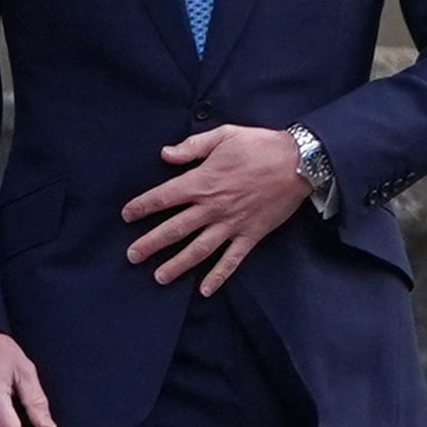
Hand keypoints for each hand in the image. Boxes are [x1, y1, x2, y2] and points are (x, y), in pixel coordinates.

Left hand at [122, 124, 308, 294]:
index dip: (142, 207)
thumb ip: (192, 147)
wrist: (300, 162)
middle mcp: (213, 207)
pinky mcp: (251, 234)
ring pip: (199, 249)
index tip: (126, 215)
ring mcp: (232, 224)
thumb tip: (165, 154)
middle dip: (150, 243)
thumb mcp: (223, 136)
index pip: (163, 198)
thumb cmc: (260, 145)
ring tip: (158, 277)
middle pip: (175, 229)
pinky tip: (204, 290)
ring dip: (177, 264)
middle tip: (131, 256)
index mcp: (202, 182)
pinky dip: (219, 276)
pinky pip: (232, 260)